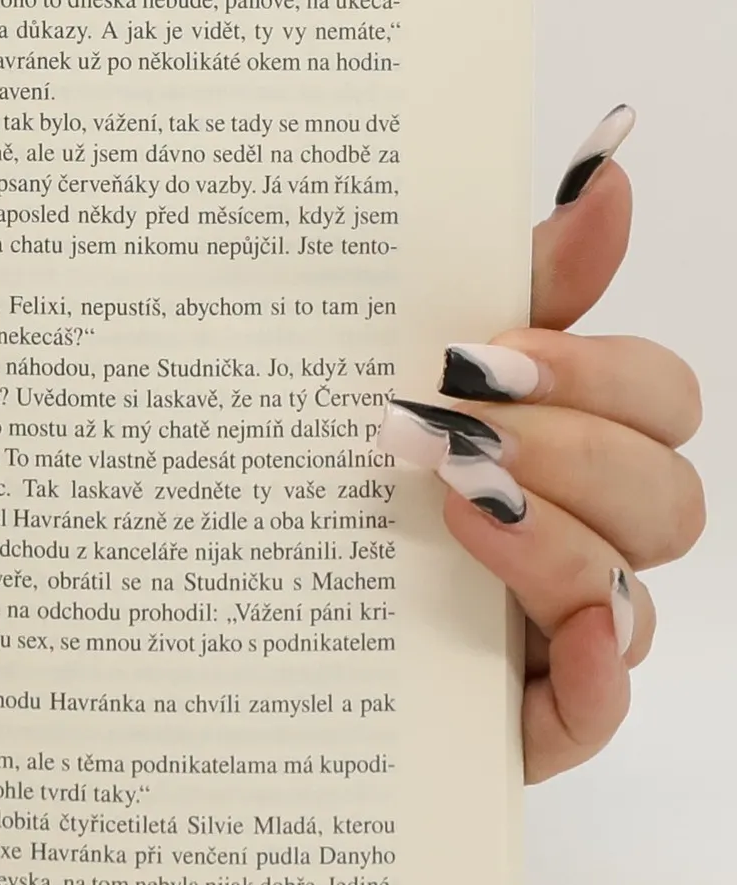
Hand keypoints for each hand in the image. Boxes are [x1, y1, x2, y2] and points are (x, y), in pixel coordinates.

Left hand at [376, 107, 704, 781]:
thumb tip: (605, 166)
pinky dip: (596, 679)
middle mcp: (581, 534)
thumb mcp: (399, 364)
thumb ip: (514, 282)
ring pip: (629, 591)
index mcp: (568, 443)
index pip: (660, 397)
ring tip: (451, 507)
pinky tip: (562, 643)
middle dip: (567, 453)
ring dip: (556, 542)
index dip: (598, 372)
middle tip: (451, 433)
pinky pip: (595, 713)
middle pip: (665, 495)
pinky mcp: (517, 718)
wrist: (218, 597)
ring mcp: (556, 631)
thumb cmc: (332, 469)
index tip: (487, 356)